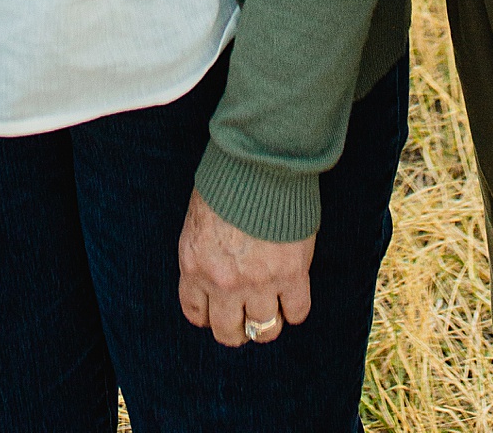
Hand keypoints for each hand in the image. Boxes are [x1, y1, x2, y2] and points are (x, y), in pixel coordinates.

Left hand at [176, 188, 314, 346]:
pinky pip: (297, 311)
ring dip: (268, 323)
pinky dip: (295, 308)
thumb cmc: (227, 181)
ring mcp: (258, 282)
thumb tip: (216, 273)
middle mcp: (223, 282)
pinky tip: (292, 294)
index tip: (219, 311)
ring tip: (273, 308)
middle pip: (229, 332)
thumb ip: (204, 253)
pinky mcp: (291, 274)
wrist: (259, 160)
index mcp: (195, 265)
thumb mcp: (199, 220)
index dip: (210, 316)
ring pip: (264, 330)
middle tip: (247, 317)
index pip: (197, 313)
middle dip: (238, 329)